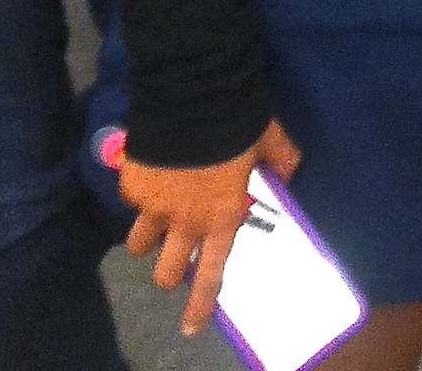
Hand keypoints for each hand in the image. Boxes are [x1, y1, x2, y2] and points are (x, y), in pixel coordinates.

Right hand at [121, 118, 300, 335]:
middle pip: (165, 273)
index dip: (199, 305)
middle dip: (169, 272)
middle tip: (175, 256)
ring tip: (159, 216)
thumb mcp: (272, 140)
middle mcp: (185, 221)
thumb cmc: (239, 121)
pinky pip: (131, 200)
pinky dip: (140, 192)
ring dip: (148, 237)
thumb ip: (282, 161)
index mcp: (221, 217)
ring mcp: (153, 206)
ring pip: (139, 245)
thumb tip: (289, 173)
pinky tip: (153, 170)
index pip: (211, 273)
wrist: (196, 94)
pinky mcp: (132, 184)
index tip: (190, 327)